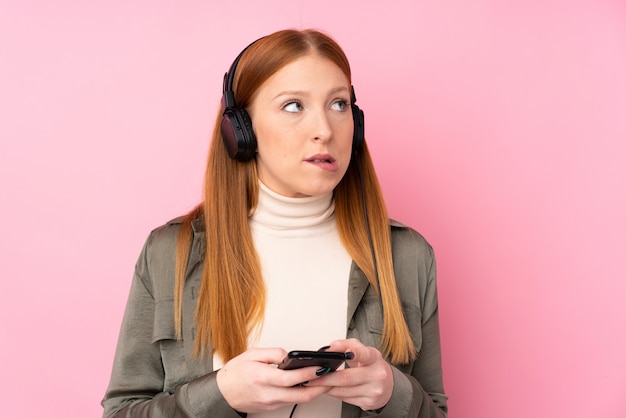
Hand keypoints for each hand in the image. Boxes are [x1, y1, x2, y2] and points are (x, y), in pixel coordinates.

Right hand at [216, 347, 330, 413]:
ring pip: (299, 400)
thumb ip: (272, 353)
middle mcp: (268, 393)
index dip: (307, 374)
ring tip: (326, 379)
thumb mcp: (252, 354)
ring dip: (315, 391)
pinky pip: (292, 401)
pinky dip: (304, 393)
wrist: (223, 393)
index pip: (289, 378)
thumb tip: (290, 355)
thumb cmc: (235, 373)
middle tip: (332, 376)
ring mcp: (271, 403)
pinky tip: (311, 385)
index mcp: (261, 378)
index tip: (321, 367)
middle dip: (319, 386)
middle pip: (300, 394)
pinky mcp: (272, 407)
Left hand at [305, 338, 393, 410]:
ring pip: (343, 391)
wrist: (388, 385)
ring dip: (326, 387)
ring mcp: (374, 390)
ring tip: (315, 382)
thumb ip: (345, 345)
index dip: (356, 353)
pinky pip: (345, 399)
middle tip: (312, 376)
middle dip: (325, 378)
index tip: (347, 353)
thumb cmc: (371, 365)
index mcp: (375, 358)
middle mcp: (377, 374)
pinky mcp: (369, 402)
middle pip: (346, 378)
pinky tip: (327, 389)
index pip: (365, 354)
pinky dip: (333, 393)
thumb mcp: (362, 350)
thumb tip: (329, 348)